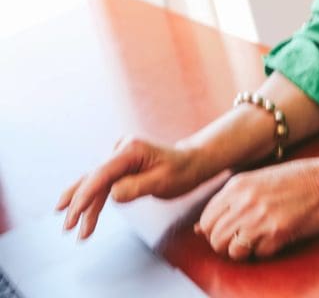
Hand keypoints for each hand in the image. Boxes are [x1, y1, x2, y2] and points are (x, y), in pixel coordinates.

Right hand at [57, 136, 201, 239]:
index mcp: (131, 149)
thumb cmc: (179, 172)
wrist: (189, 163)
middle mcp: (120, 149)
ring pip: (94, 182)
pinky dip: (91, 201)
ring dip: (83, 206)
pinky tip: (78, 213)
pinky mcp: (118, 166)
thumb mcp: (162, 182)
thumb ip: (136, 187)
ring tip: (71, 230)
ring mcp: (118, 156)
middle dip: (79, 203)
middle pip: (93, 177)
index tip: (74, 214)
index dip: (85, 195)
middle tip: (68, 228)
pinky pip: (101, 184)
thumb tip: (112, 195)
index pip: (102, 173)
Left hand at [195, 156, 318, 259]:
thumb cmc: (293, 180)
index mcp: (238, 185)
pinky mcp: (275, 234)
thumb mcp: (257, 181)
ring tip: (255, 241)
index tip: (226, 230)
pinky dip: (262, 253)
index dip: (212, 230)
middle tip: (240, 240)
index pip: (207, 218)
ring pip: (231, 250)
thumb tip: (199, 228)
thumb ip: (229, 200)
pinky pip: (256, 255)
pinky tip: (273, 239)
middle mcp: (244, 201)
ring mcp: (259, 218)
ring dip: (241, 252)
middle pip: (215, 237)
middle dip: (224, 244)